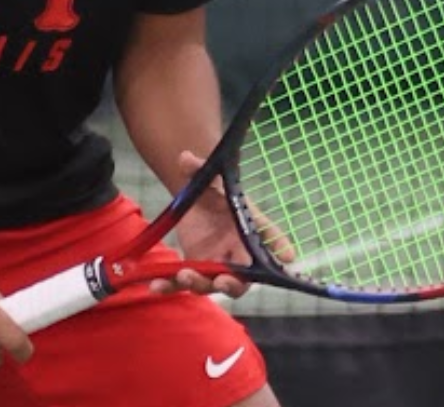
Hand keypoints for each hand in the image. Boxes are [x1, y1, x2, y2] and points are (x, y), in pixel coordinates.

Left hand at [149, 150, 295, 298]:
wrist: (196, 203)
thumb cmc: (214, 194)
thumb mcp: (208, 180)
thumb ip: (198, 170)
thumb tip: (185, 158)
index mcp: (249, 231)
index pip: (269, 241)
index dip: (280, 248)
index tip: (288, 256)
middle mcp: (237, 255)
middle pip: (242, 279)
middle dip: (233, 283)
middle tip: (223, 280)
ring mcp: (216, 266)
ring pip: (211, 284)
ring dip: (199, 284)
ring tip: (183, 275)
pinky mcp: (195, 270)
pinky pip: (183, 284)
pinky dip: (170, 286)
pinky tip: (155, 285)